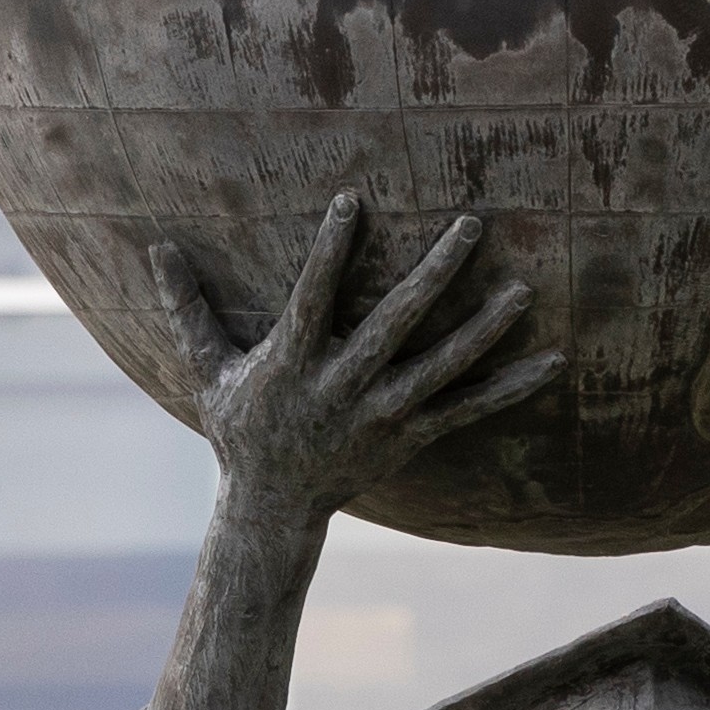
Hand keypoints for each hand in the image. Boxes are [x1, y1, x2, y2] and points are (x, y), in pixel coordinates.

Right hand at [153, 195, 561, 530]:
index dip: (331, 251)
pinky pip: (469, 410)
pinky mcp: (411, 436)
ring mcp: (383, 415)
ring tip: (523, 291)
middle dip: (434, 274)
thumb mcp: (205, 370)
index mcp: (292, 365)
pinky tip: (552, 364)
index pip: (312, 297)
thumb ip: (187, 308)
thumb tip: (157, 248)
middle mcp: (342, 389)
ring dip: (483, 328)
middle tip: (471, 226)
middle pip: (395, 324)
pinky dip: (511, 388)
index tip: (353, 201)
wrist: (273, 507)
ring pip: (442, 367)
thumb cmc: (238, 429)